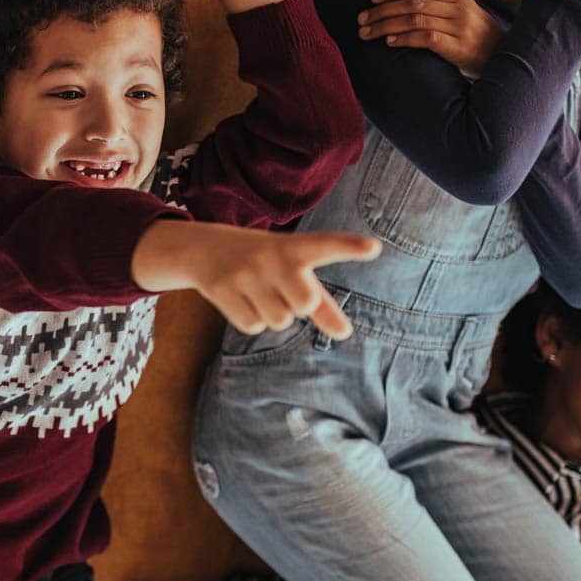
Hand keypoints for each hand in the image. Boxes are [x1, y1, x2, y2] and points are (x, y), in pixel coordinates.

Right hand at [130, 219, 378, 338]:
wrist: (206, 248)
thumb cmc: (264, 261)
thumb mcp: (293, 271)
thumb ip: (323, 303)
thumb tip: (345, 334)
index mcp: (294, 247)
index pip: (327, 246)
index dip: (350, 247)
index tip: (374, 248)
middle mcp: (271, 257)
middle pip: (305, 303)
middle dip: (298, 305)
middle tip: (281, 287)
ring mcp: (245, 273)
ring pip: (279, 321)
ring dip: (273, 314)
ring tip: (259, 291)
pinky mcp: (223, 290)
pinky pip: (253, 326)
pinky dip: (251, 319)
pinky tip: (241, 298)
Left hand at [358, 0, 502, 76]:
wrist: (508, 62)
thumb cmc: (481, 43)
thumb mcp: (466, 20)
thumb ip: (443, 11)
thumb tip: (412, 5)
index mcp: (460, 0)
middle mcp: (460, 10)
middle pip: (414, 3)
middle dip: (383, 9)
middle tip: (361, 18)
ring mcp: (460, 28)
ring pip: (415, 19)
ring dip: (386, 24)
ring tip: (367, 32)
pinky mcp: (459, 47)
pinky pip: (426, 38)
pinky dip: (404, 38)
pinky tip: (389, 41)